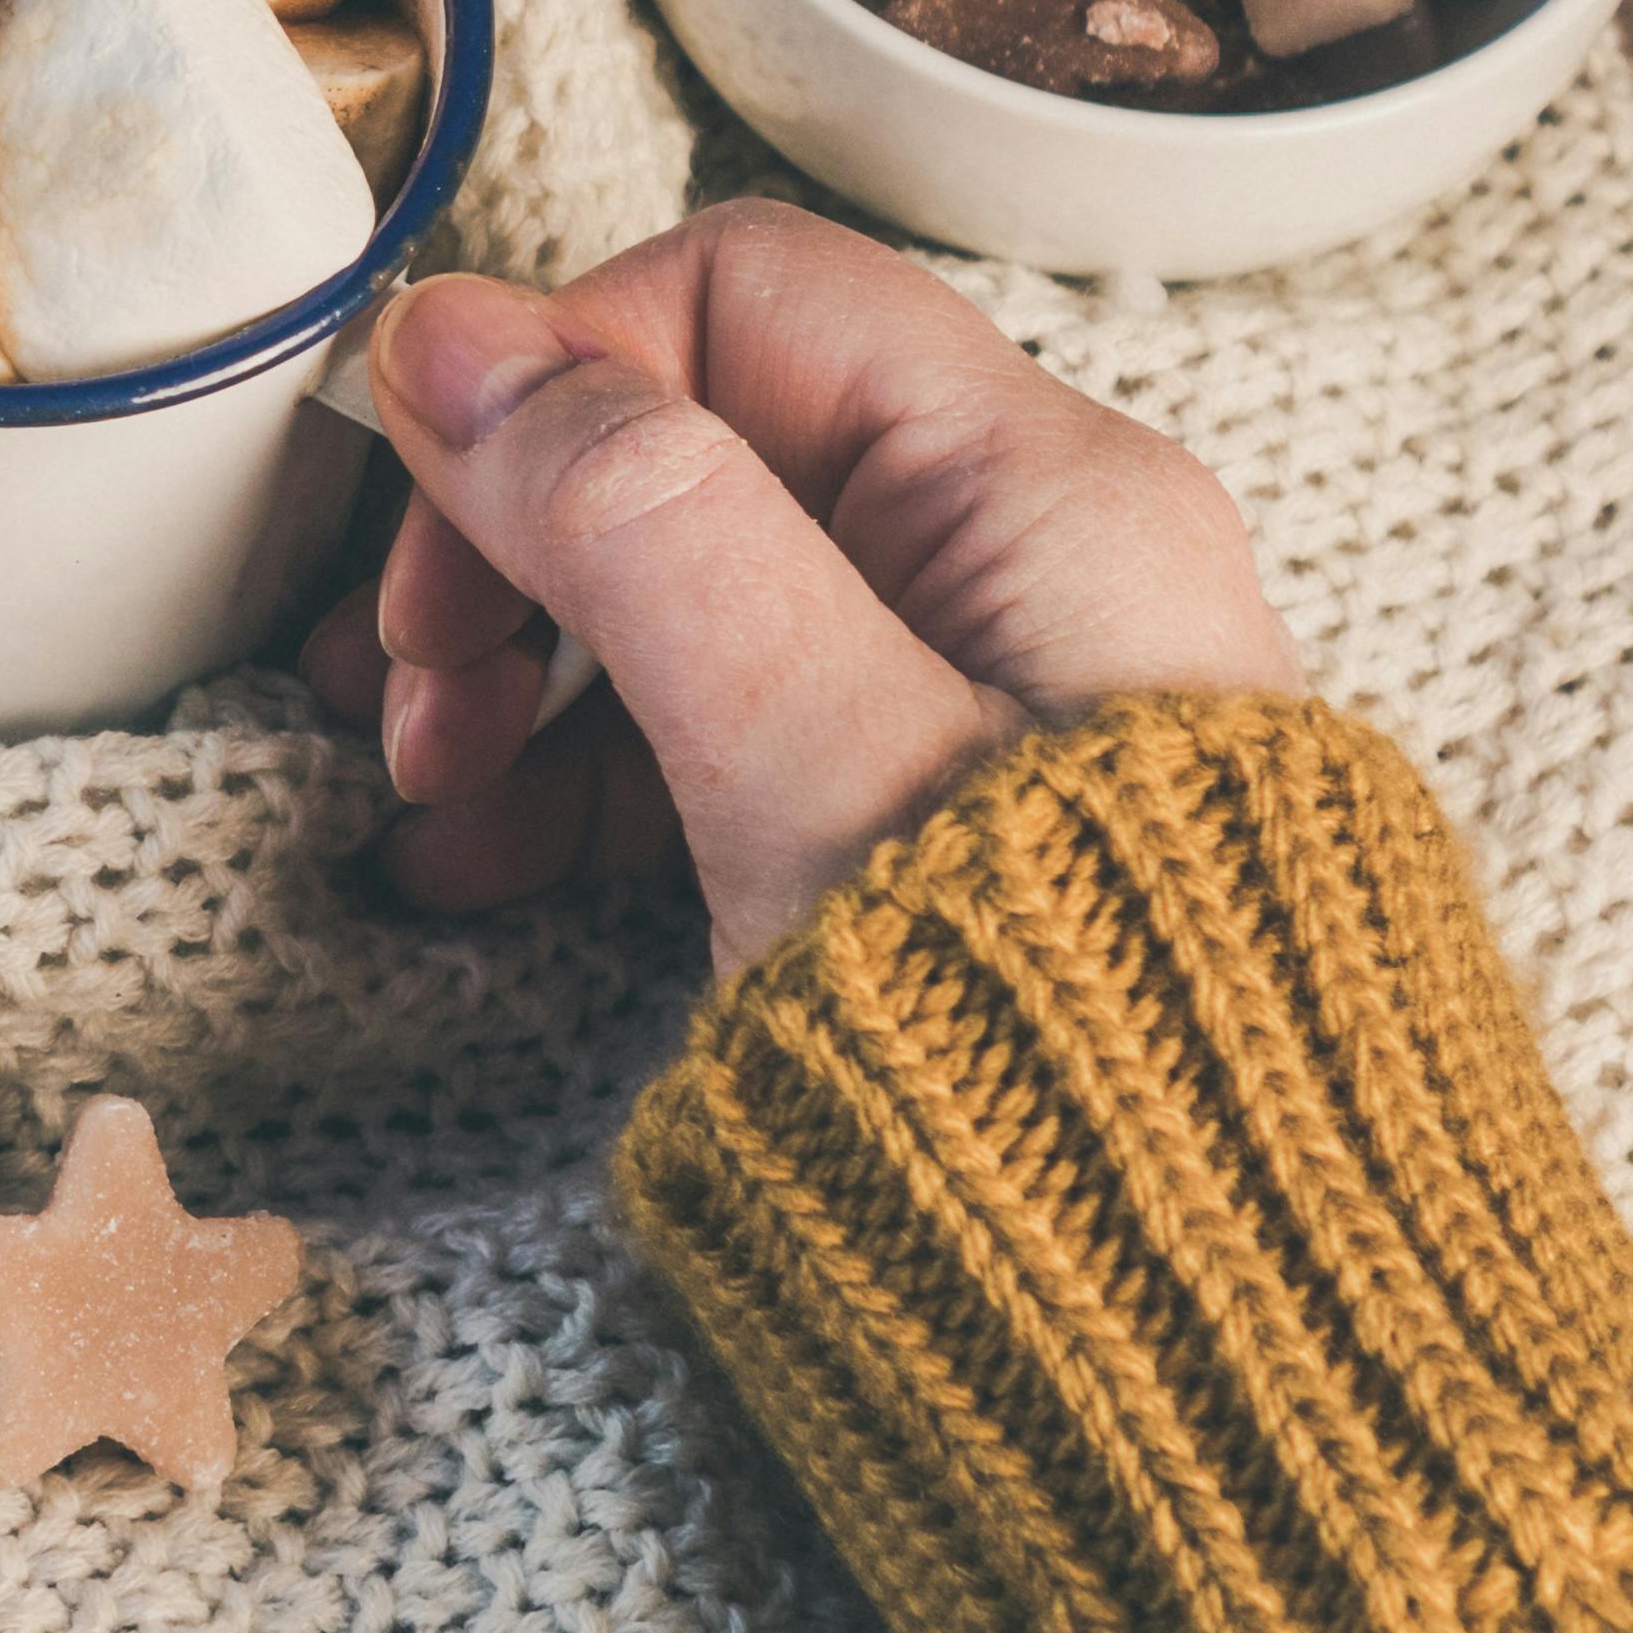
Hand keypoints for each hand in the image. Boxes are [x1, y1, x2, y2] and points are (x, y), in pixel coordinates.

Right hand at [301, 198, 1302, 976]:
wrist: (1226, 1338)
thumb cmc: (1061, 1065)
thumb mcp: (814, 761)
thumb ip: (639, 526)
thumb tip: (455, 336)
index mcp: (1036, 496)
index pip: (739, 294)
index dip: (553, 371)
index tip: (424, 514)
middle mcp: (1022, 569)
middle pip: (696, 442)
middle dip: (511, 542)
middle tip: (406, 685)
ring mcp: (977, 706)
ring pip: (689, 598)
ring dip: (521, 672)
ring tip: (433, 803)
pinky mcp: (927, 832)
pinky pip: (719, 737)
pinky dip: (583, 781)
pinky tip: (489, 864)